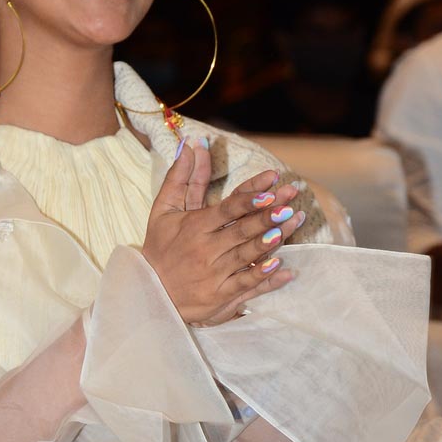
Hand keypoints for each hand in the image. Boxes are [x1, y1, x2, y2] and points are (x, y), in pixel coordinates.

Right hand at [141, 137, 302, 324]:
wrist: (150, 293)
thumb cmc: (159, 248)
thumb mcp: (162, 211)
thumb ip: (178, 178)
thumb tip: (189, 145)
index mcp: (195, 227)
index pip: (227, 209)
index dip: (249, 197)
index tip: (271, 186)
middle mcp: (206, 250)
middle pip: (242, 230)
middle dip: (267, 215)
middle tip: (289, 201)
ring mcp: (215, 274)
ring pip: (248, 255)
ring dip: (272, 240)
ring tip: (292, 223)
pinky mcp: (222, 296)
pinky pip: (247, 285)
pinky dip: (265, 277)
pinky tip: (284, 267)